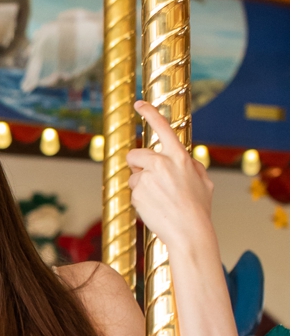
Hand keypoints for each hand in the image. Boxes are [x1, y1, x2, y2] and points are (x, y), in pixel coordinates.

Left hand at [126, 100, 214, 249]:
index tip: (139, 103)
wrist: (189, 232)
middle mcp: (161, 164)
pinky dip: (139, 198)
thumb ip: (193, 167)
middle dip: (137, 165)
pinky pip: (132, 191)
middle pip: (135, 155)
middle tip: (150, 180)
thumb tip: (186, 161)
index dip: (151, 114)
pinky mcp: (136, 192)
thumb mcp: (204, 183)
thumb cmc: (198, 209)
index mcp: (180, 158)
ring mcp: (147, 178)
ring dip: (140, 184)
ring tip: (159, 199)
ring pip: (132, 176)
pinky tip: (154, 207)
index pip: (164, 129)